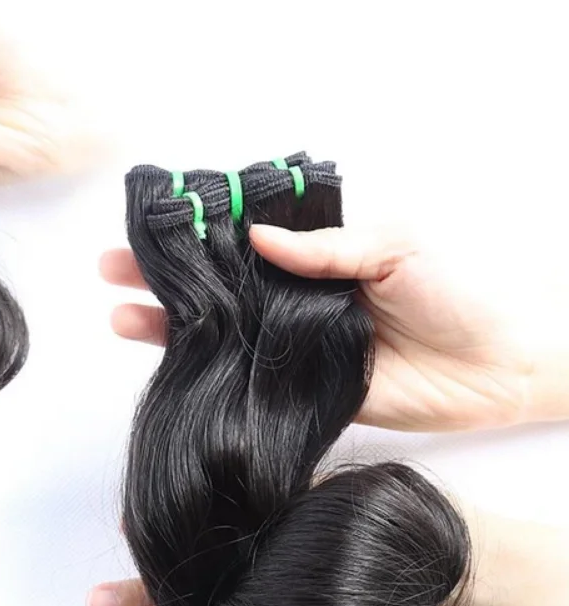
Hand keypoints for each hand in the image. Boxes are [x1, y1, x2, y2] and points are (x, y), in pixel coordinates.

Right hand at [87, 504, 568, 605]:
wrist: (464, 585)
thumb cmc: (411, 528)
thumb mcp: (340, 491)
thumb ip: (287, 488)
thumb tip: (228, 466)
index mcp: (278, 522)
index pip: (209, 522)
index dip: (167, 522)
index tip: (125, 519)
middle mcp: (268, 563)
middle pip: (195, 567)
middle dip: (145, 569)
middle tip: (97, 578)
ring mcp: (273, 603)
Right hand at [101, 225, 568, 431]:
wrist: (492, 369)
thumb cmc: (454, 294)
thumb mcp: (395, 247)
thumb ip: (326, 246)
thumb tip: (259, 239)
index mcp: (316, 250)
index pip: (243, 234)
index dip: (199, 228)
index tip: (155, 221)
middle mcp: (292, 292)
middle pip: (216, 280)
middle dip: (164, 272)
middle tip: (113, 264)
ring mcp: (288, 338)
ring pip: (217, 326)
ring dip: (166, 319)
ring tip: (119, 308)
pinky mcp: (292, 384)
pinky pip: (240, 373)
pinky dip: (202, 367)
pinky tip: (163, 357)